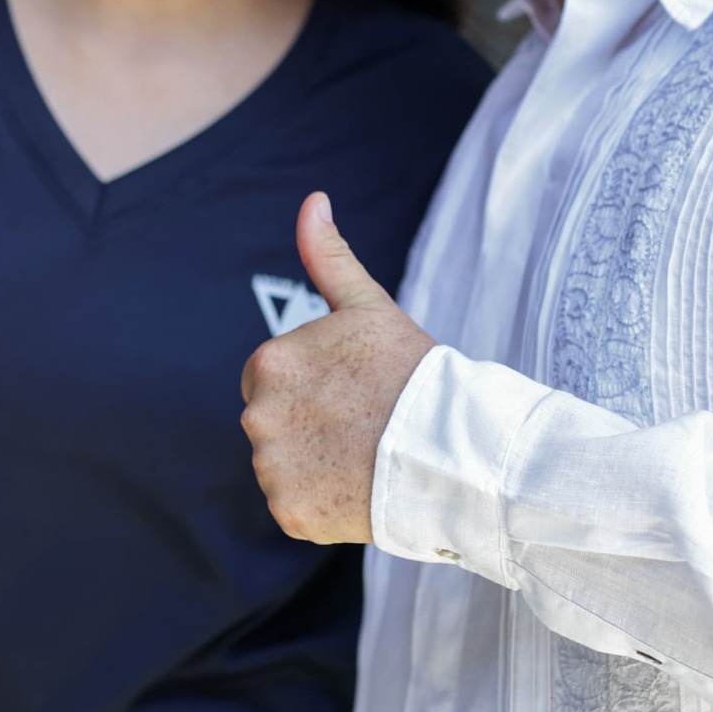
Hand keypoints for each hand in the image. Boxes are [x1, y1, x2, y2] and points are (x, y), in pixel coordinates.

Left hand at [240, 192, 438, 543]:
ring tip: (366, 458)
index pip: (273, 381)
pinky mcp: (288, 511)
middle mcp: (256, 416)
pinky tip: (358, 489)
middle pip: (274, 425)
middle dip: (311, 427)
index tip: (354, 394)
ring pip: (284, 467)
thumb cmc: (414, 373)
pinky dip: (321, 505)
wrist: (456, 449)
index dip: (316, 389)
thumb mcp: (368, 306)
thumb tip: (313, 200)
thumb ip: (329, 256)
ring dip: (316, 467)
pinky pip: (294, 508)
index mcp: (267, 364)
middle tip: (363, 428)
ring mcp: (271, 467)